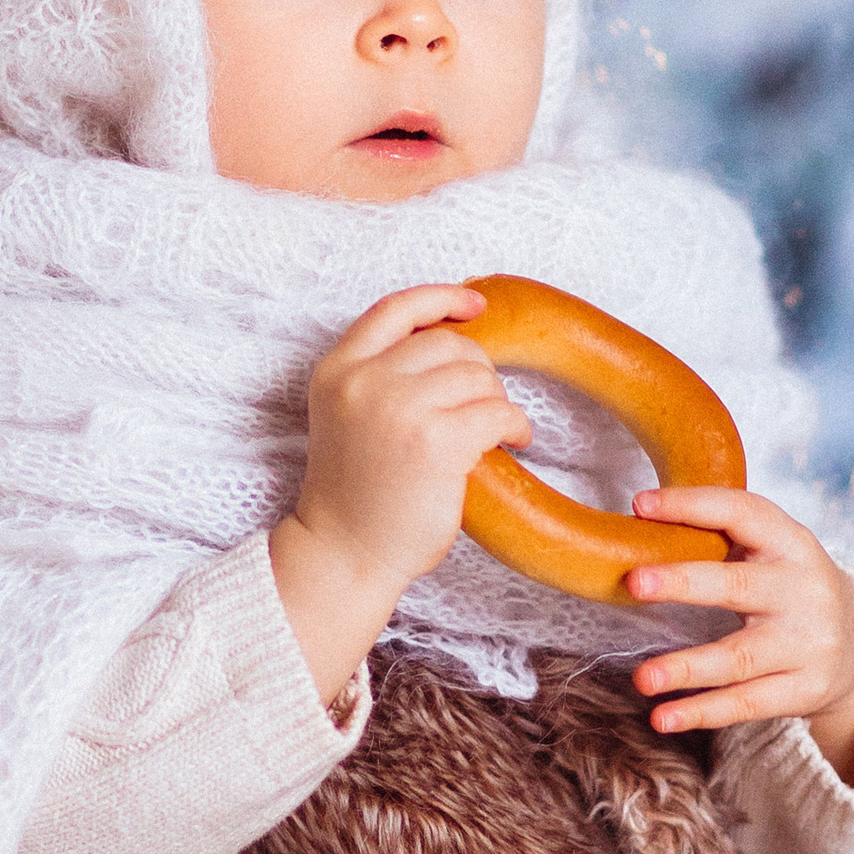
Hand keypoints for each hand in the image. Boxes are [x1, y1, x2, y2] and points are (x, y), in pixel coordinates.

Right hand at [269, 286, 529, 706]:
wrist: (345, 554)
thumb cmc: (358, 495)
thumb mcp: (350, 418)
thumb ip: (383, 377)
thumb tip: (459, 343)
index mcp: (337, 370)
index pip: (395, 309)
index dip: (441, 299)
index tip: (476, 305)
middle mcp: (363, 381)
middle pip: (447, 342)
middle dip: (478, 370)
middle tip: (484, 406)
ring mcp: (397, 409)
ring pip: (477, 376)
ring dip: (497, 402)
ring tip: (495, 433)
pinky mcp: (435, 442)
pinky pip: (497, 412)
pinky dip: (516, 425)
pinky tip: (513, 441)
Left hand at [623, 487, 853, 784]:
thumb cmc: (788, 589)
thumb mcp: (772, 553)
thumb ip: (721, 539)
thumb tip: (637, 524)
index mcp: (791, 542)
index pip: (743, 513)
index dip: (692, 505)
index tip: (639, 505)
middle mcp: (803, 590)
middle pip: (739, 586)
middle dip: (685, 583)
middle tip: (634, 582)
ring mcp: (808, 643)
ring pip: (740, 657)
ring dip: (687, 668)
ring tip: (642, 679)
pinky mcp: (806, 689)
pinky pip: (747, 703)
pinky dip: (702, 712)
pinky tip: (662, 718)